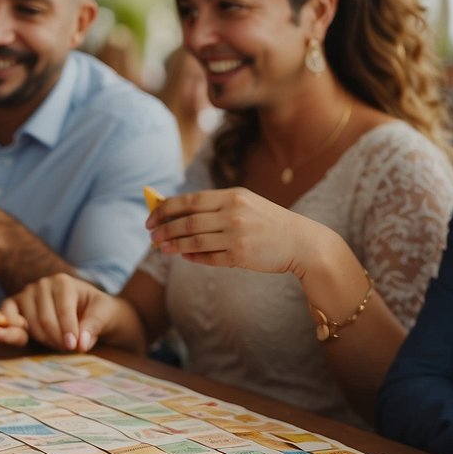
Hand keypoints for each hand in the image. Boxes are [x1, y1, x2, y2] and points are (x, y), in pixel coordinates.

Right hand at [0, 273, 117, 351]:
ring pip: (30, 324)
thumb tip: (80, 344)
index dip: (68, 330)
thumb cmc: (95, 310)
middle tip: (69, 348)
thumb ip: (93, 327)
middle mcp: (42, 284)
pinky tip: (20, 339)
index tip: (75, 347)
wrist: (86, 309)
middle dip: (57, 338)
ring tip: (59, 344)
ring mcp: (26, 293)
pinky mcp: (15, 305)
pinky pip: (7, 317)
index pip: (63, 310)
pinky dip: (10, 329)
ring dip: (44, 340)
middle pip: (45, 319)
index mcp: (63, 282)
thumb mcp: (103, 315)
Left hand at [148, 188, 323, 275]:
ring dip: (174, 245)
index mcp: (232, 196)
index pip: (190, 200)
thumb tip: (177, 215)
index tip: (151, 217)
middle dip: (164, 229)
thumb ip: (214, 208)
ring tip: (160, 248)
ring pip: (194, 240)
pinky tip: (184, 256)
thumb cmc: (268, 223)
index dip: (166, 209)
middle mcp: (233, 213)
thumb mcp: (245, 204)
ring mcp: (237, 235)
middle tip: (151, 235)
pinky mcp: (241, 255)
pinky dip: (193, 257)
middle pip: (188, 221)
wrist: (301, 241)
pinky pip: (209, 257)